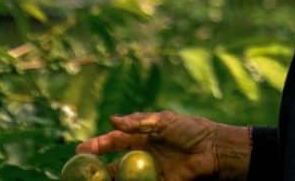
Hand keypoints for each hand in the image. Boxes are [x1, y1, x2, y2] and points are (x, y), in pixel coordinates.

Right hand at [76, 111, 250, 180]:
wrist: (214, 149)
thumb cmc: (192, 130)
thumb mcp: (164, 121)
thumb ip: (139, 122)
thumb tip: (112, 120)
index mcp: (143, 136)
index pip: (115, 141)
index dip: (98, 145)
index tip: (81, 150)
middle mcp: (143, 155)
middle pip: (115, 164)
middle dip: (98, 169)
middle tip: (82, 173)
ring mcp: (150, 172)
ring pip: (124, 179)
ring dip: (110, 180)